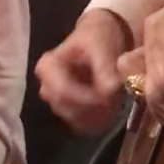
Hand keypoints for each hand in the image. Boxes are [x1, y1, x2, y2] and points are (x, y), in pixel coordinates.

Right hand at [36, 9, 130, 133]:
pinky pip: (82, 125)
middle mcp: (47, 87)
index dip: (86, 98)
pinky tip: (112, 108)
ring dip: (97, 114)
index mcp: (47, 67)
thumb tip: (109, 90)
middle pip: (67, 108)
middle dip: (93, 107)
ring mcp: (57, 102)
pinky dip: (98, 120)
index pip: (62, 92)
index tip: (109, 96)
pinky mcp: (69, 112)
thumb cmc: (97, 38)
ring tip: (116, 100)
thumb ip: (104, 68)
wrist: (100, 39)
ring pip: (75, 119)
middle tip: (116, 99)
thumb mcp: (101, 46)